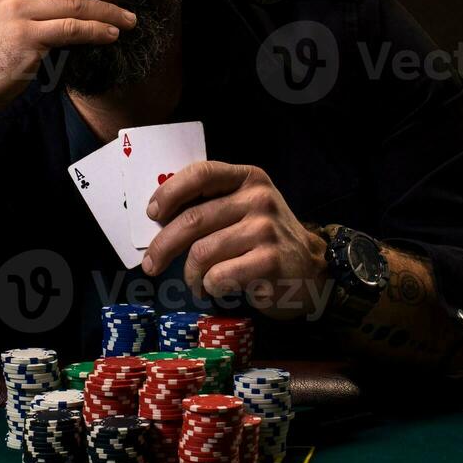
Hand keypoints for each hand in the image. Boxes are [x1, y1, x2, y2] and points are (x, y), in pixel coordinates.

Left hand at [140, 162, 330, 320]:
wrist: (311, 268)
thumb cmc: (264, 238)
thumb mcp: (243, 208)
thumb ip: (210, 205)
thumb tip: (157, 219)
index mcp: (248, 178)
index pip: (201, 174)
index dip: (170, 192)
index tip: (152, 213)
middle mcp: (258, 199)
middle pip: (193, 219)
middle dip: (163, 246)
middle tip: (152, 265)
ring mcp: (266, 229)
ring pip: (202, 252)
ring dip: (190, 275)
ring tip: (195, 283)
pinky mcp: (270, 261)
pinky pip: (219, 276)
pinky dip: (209, 287)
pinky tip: (216, 289)